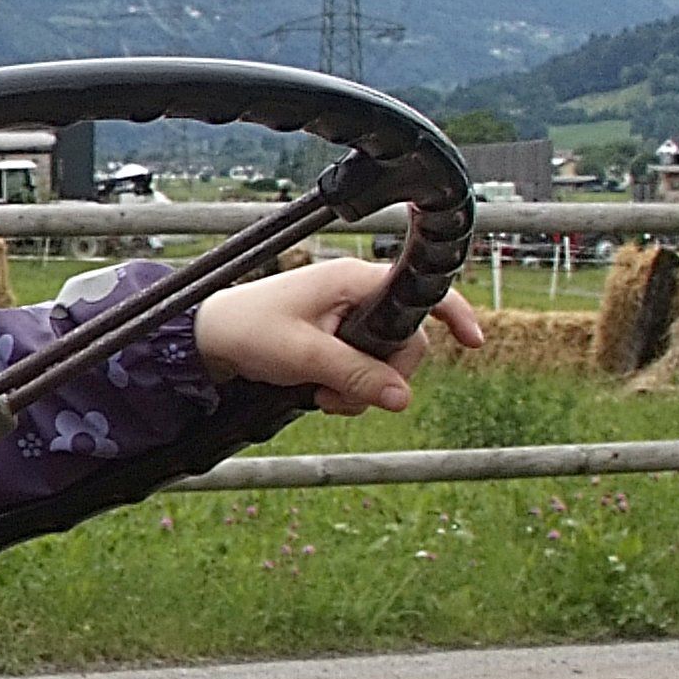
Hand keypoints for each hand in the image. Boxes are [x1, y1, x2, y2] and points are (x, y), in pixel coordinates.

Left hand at [193, 260, 485, 415]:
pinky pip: (360, 369)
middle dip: (384, 376)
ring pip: (382, 362)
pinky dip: (346, 389)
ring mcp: (345, 319)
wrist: (204, 341)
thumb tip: (403, 398)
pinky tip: (318, 396)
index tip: (474, 342)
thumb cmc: (247, 331)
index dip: (454, 314)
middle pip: (405, 342)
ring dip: (360, 388)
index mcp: (355, 281)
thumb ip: (356, 376)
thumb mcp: (304, 357)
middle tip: (342, 395)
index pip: (421, 291)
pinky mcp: (333, 341)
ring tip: (321, 396)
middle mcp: (357, 295)